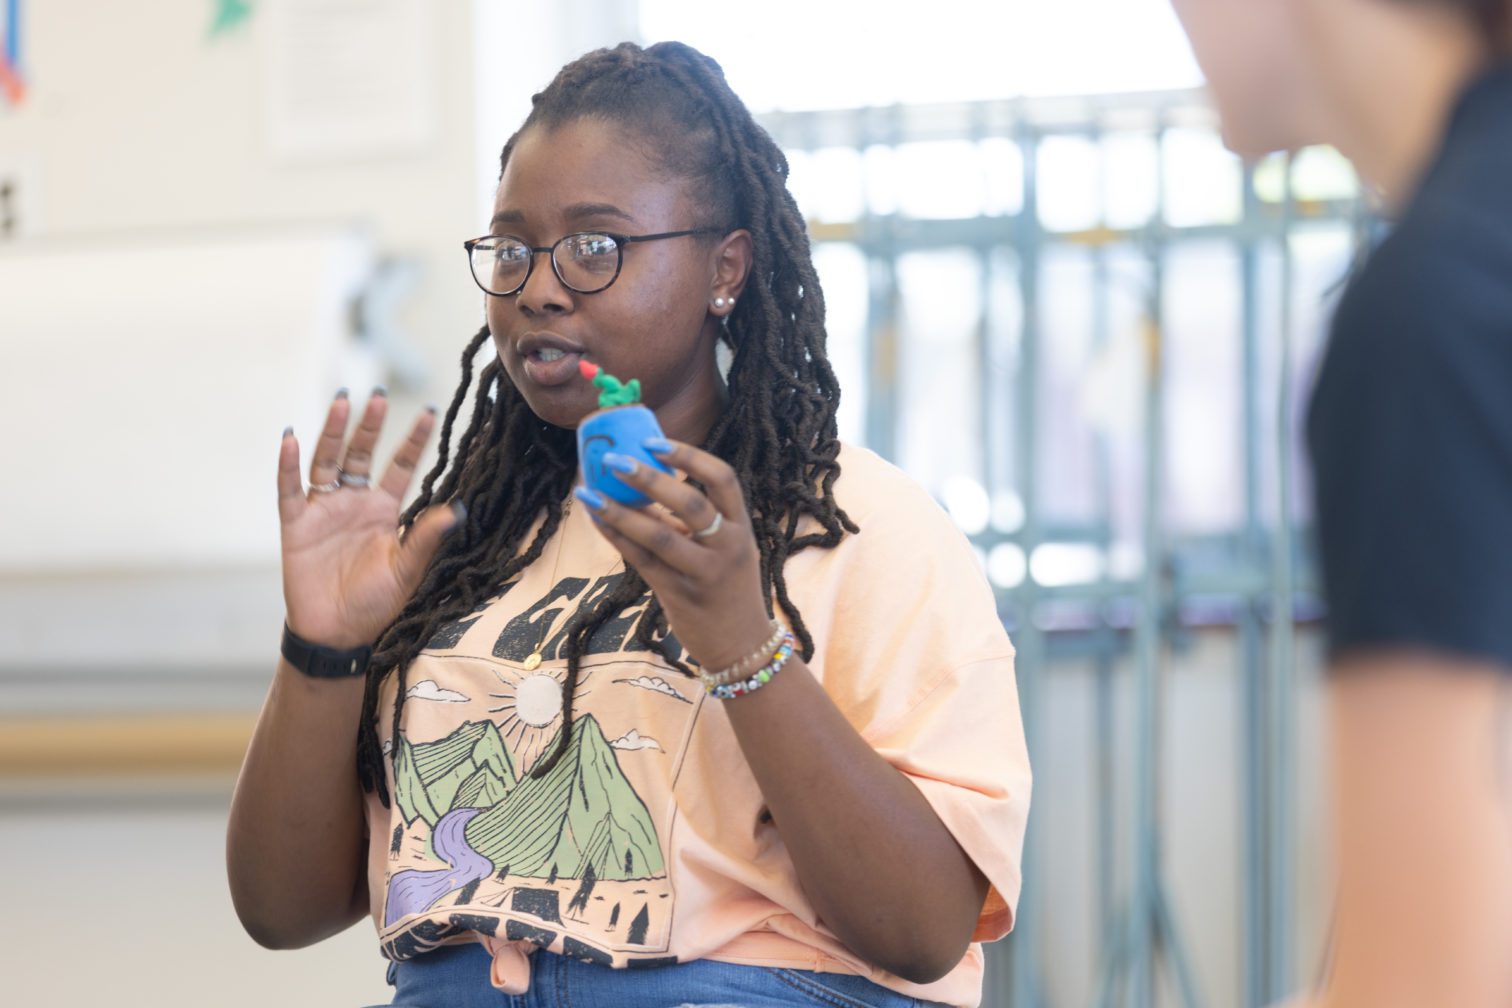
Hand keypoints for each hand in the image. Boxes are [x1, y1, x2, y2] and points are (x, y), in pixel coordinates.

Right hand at [277, 389, 461, 649]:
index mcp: (383, 510)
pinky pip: (290, 489)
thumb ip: (425, 538)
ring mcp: (323, 509)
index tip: (429, 410)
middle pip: (361, 454)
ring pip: (327, 461)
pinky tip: (291, 438)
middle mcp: (353, 502)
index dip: (413, 440)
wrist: (336, 633)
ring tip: (343, 402)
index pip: (401, 466)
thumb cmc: (375, 604)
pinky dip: (289, 464)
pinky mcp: (296, 524)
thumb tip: (458, 510)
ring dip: (334, 433)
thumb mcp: (407, 570)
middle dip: (369, 426)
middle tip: (378, 396)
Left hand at [573, 439, 772, 671]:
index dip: (689, 456)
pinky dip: (617, 537)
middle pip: (690, 504)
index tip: (654, 442)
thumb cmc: (728, 589)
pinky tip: (596, 520)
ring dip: (620, 510)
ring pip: (659, 535)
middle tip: (615, 460)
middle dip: (649, 478)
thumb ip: (694, 522)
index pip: (723, 479)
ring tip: (589, 492)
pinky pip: (641, 560)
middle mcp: (727, 547)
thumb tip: (641, 485)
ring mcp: (704, 573)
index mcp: (741, 526)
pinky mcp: (679, 595)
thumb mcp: (725, 549)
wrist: (742, 646)